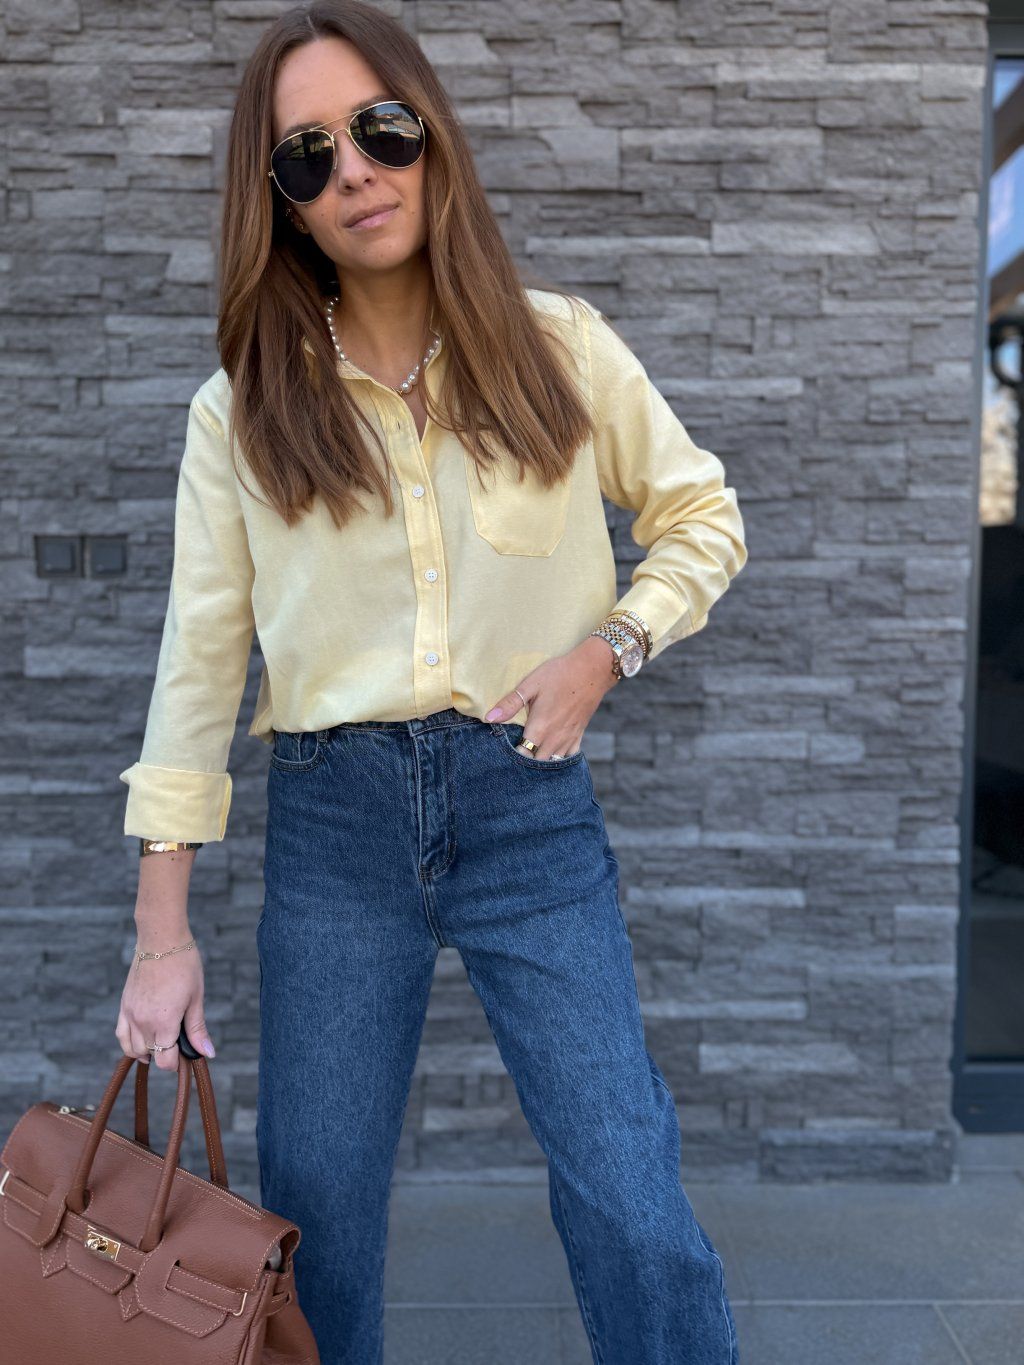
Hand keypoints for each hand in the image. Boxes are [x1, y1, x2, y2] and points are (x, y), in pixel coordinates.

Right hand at [116, 937, 215, 1071]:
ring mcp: (130, 1013)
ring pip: (132, 1049)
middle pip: (150, 1055)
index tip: (187, 1053)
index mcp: (164, 1021)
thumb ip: (197, 1028)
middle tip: (180, 1043)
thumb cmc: (184, 965)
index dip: (177, 1062)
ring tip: (163, 1043)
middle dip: (165, 1055)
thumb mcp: (196, 997)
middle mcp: (142, 1021)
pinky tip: (143, 1040)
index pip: (165, 1060)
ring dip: (147, 1051)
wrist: (161, 940)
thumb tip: (207, 1053)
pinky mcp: (123, 1005)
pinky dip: (130, 1043)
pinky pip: (121, 1035)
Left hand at [484, 636, 618, 759]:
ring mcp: (568, 738)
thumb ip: (510, 704)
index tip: (503, 755)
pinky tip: (551, 756)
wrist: (593, 669)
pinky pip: (569, 757)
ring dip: (541, 763)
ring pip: (553, 763)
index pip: (522, 754)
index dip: (512, 758)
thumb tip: (489, 718)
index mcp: (540, 727)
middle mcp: (554, 737)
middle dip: (525, 764)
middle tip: (513, 759)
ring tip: (530, 759)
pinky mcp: (579, 735)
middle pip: (537, 763)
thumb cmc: (559, 674)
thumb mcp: (531, 684)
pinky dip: (559, 760)